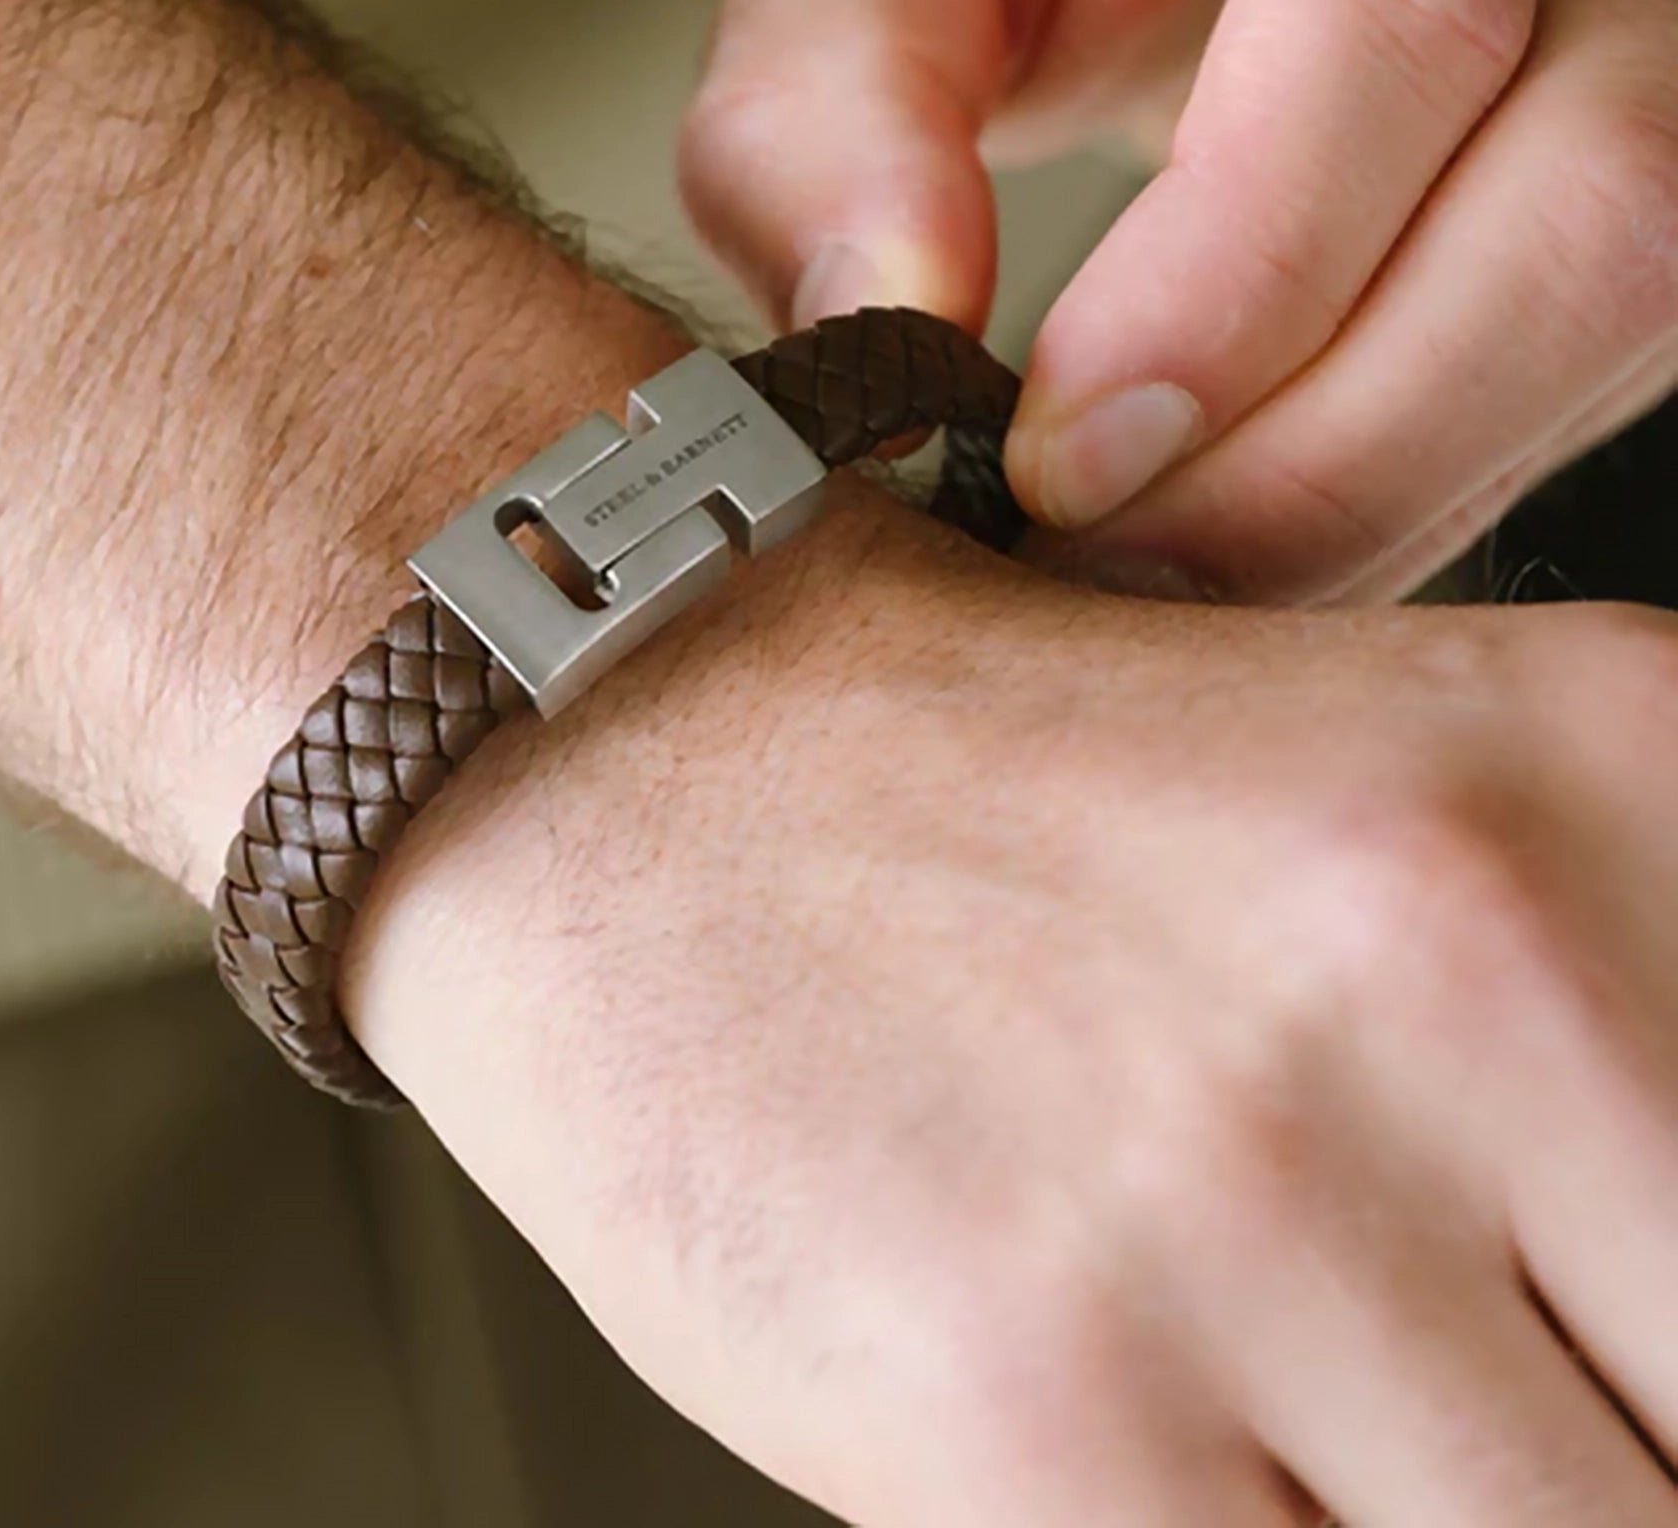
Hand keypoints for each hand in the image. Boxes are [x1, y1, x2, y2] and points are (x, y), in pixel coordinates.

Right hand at [355, 496, 1677, 1523]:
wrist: (627, 750)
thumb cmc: (987, 795)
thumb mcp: (1394, 829)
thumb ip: (1611, 1091)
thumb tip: (1654, 1377)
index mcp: (1611, 774)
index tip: (1601, 1359)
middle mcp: (1468, 953)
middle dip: (1592, 1440)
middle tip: (1451, 1393)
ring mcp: (1252, 1182)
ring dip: (1412, 1504)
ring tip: (1287, 1403)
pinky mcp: (1040, 1398)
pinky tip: (1169, 1447)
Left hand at [681, 0, 1677, 602]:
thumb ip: (825, 113)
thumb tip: (894, 339)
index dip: (1244, 273)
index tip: (1064, 453)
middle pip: (1589, 184)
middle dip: (1330, 445)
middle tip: (1104, 568)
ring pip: (1637, 290)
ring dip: (1384, 488)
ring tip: (1160, 564)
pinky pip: (1619, 340)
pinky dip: (1426, 473)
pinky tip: (1264, 521)